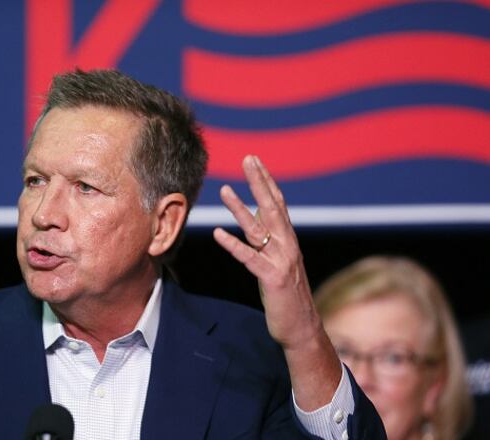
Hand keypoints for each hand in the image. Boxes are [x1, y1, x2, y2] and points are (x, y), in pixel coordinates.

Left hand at [213, 155, 339, 409]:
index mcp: (289, 242)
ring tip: (223, 190)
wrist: (303, 330)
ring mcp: (281, 262)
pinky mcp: (272, 279)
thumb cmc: (288, 299)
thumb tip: (257, 227)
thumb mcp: (280, 266)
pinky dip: (233, 245)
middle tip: (248, 159)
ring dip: (240, 208)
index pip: (278, 205)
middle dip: (259, 182)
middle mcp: (288, 247)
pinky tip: (218, 233)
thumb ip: (270, 246)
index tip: (255, 162)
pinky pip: (249, 258)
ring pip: (259, 229)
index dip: (266, 182)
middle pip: (272, 207)